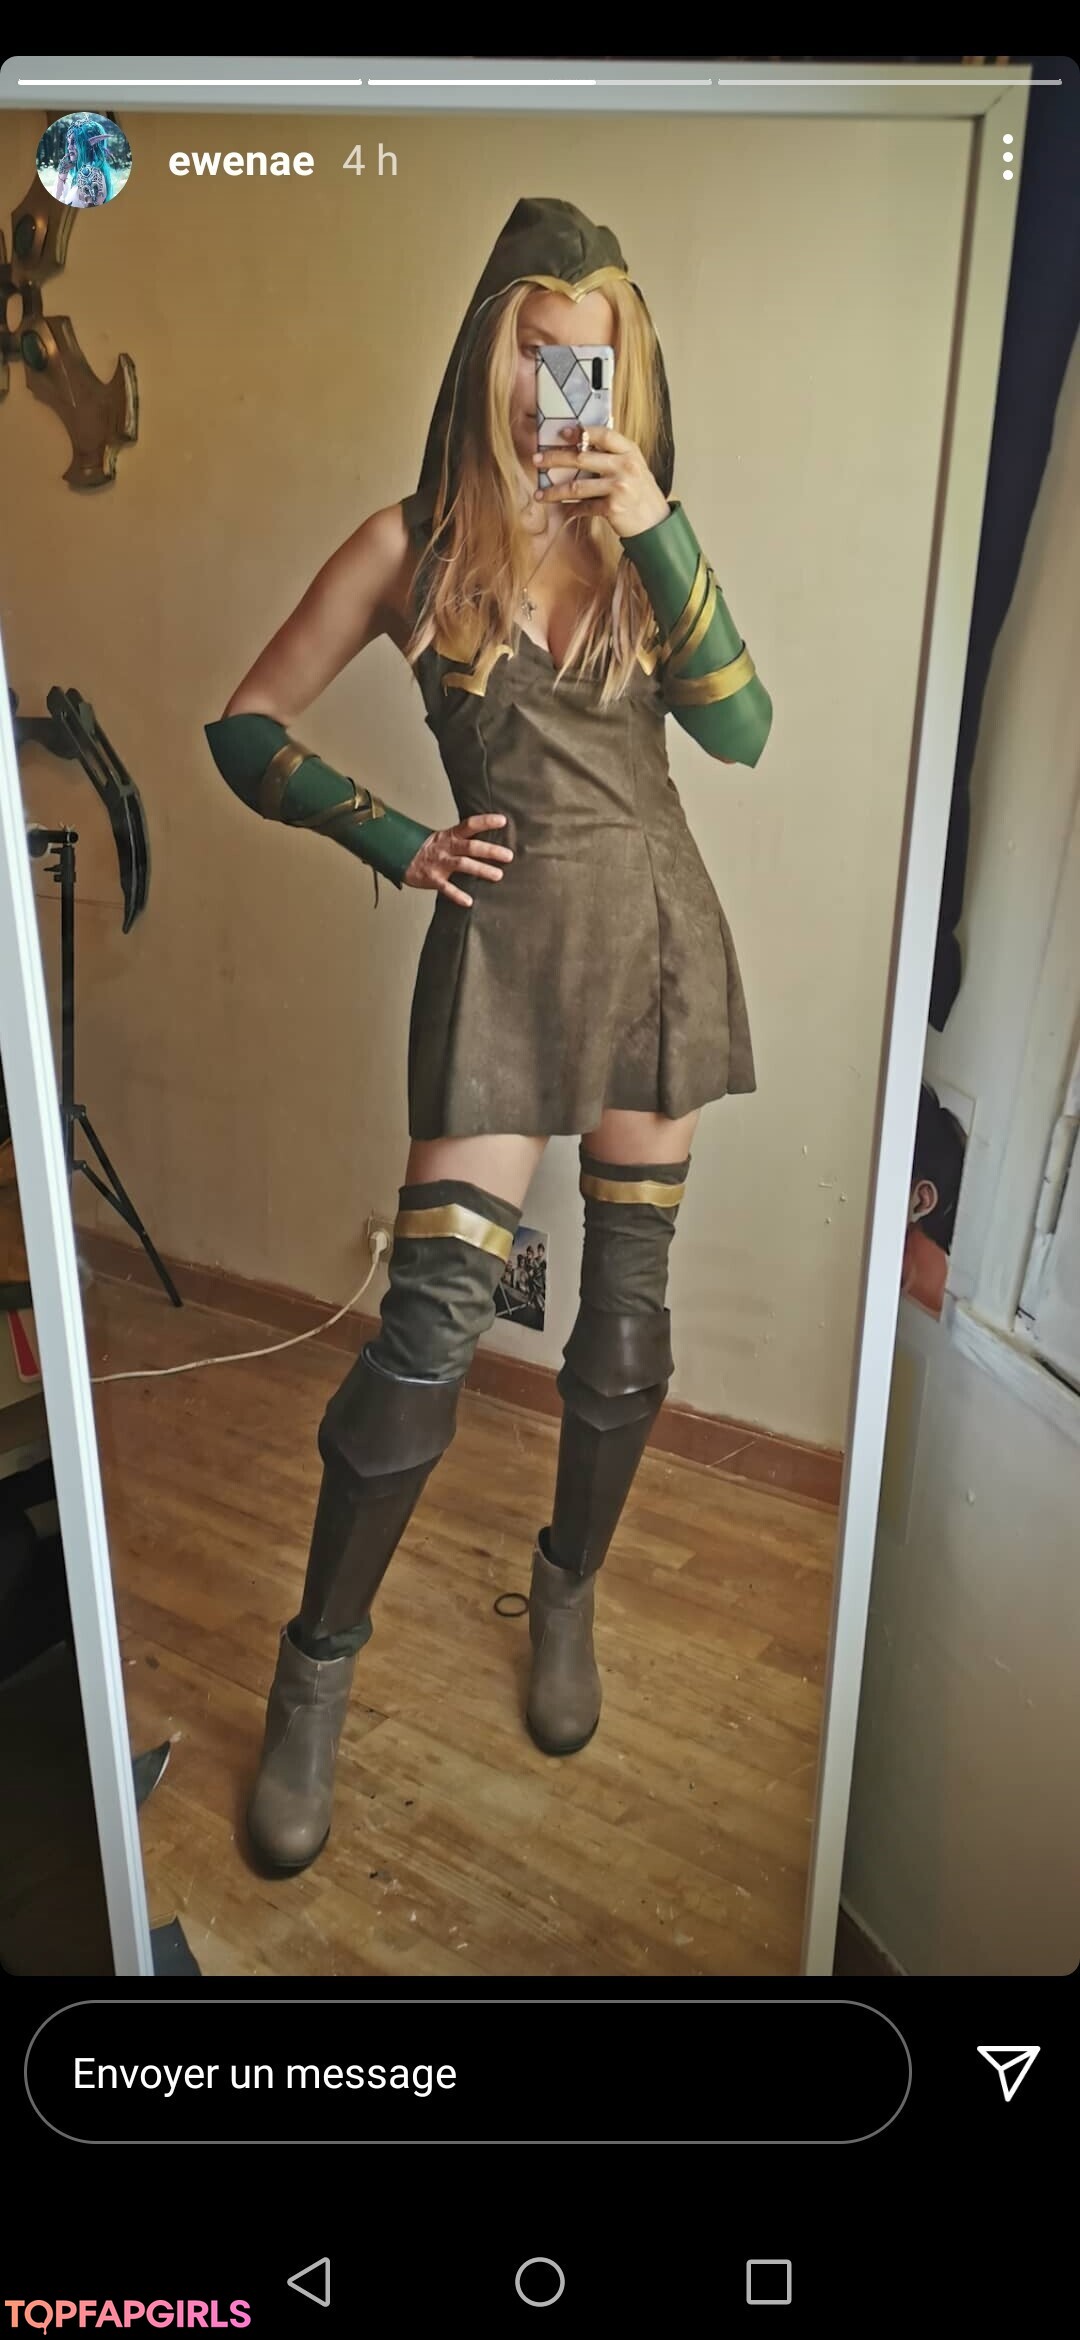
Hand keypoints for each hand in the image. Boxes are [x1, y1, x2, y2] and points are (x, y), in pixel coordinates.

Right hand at [404, 812, 512, 908]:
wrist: (399, 856)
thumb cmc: (428, 849)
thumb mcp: (445, 838)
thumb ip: (464, 839)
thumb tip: (490, 841)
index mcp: (450, 836)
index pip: (470, 825)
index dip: (486, 822)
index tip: (503, 821)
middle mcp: (447, 848)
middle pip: (471, 846)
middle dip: (490, 850)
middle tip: (508, 855)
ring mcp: (439, 863)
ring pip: (463, 865)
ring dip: (481, 869)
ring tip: (498, 875)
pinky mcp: (433, 879)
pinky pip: (446, 888)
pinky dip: (457, 895)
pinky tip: (468, 901)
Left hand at [533, 424, 669, 537]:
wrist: (656, 523)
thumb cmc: (641, 493)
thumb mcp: (634, 467)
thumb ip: (614, 454)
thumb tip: (583, 442)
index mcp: (630, 451)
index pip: (603, 434)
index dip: (580, 432)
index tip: (562, 433)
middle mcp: (625, 466)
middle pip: (581, 458)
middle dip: (555, 458)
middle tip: (537, 460)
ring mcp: (619, 487)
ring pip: (577, 486)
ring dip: (554, 491)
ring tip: (540, 493)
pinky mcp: (613, 508)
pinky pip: (584, 507)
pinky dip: (570, 509)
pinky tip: (560, 509)